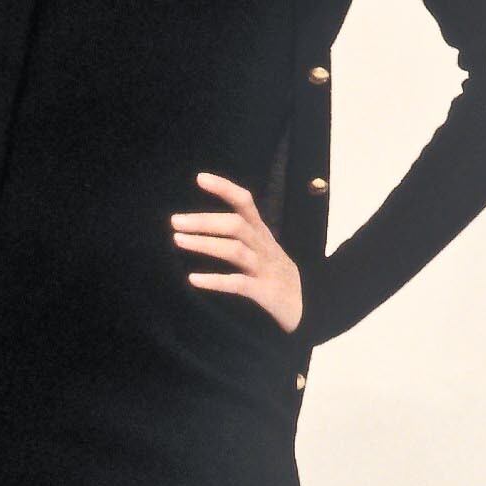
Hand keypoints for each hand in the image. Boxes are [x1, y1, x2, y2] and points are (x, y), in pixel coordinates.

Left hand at [171, 171, 304, 334]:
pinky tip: (193, 279)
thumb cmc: (276, 275)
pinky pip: (239, 284)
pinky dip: (215, 280)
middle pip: (236, 225)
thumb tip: (203, 224)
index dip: (224, 188)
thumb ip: (241, 235)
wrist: (310, 307)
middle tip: (175, 221)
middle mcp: (264, 246)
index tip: (200, 178)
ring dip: (205, 244)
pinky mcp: (265, 292)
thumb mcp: (262, 250)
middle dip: (204, 221)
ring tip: (178, 240)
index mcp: (261, 233)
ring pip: (236, 251)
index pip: (245, 202)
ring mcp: (265, 269)